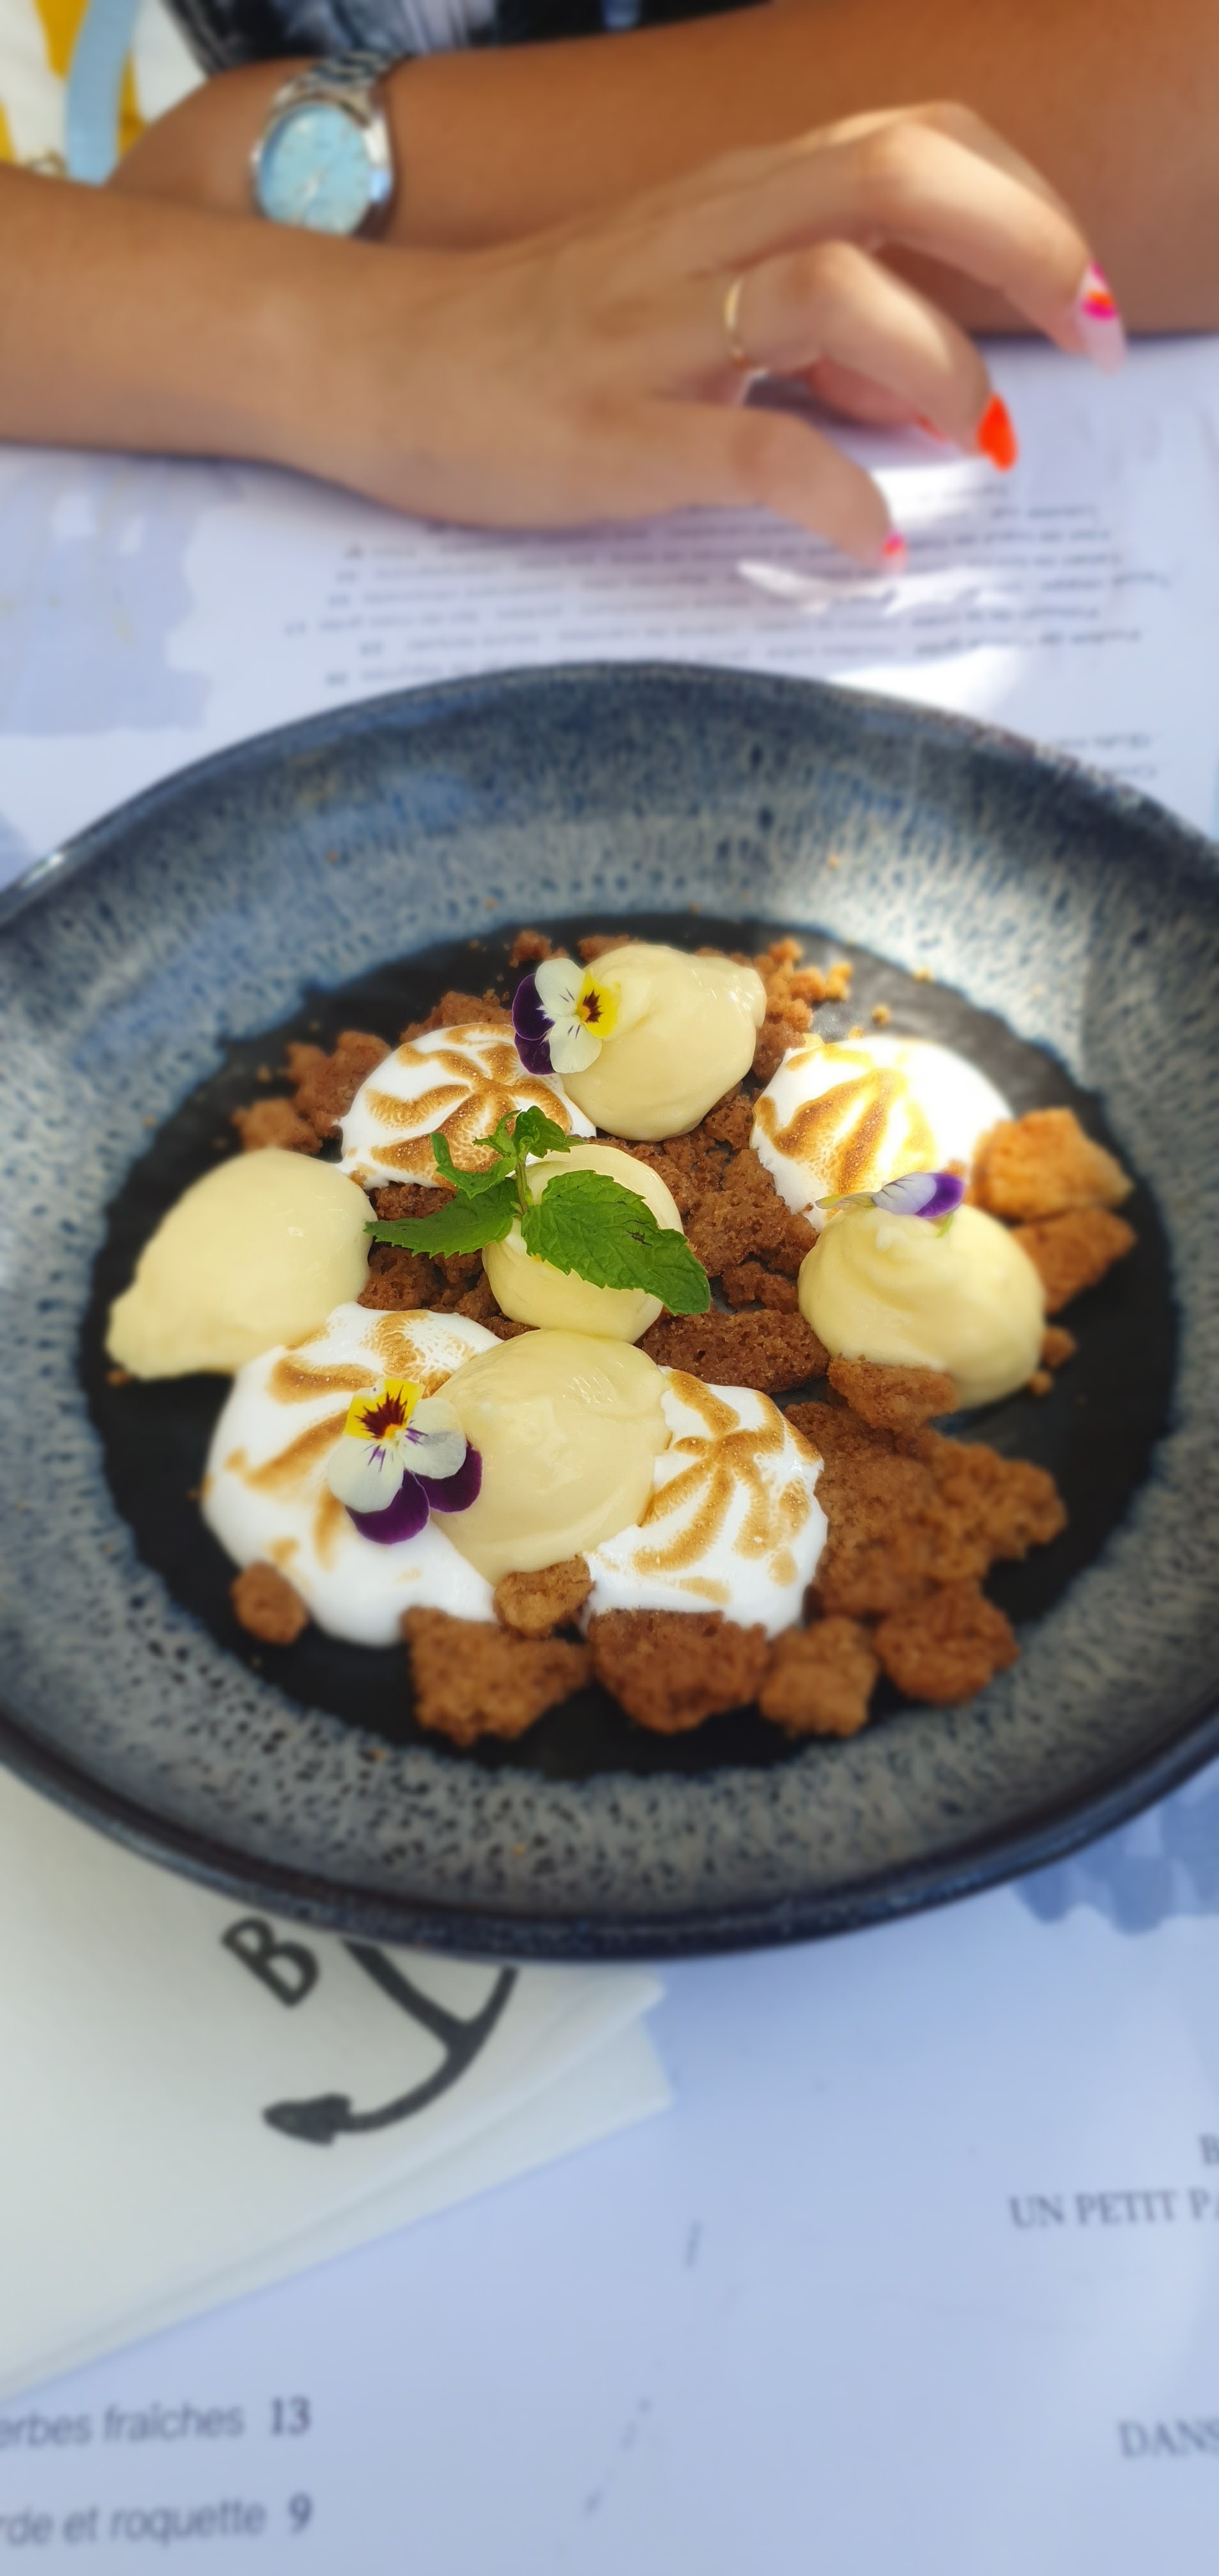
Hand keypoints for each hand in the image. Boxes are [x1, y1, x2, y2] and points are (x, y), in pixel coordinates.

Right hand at [286, 104, 1120, 561]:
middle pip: (896, 174)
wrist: (365, 365)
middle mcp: (701, 238)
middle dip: (1022, 246)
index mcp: (728, 196)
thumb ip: (801, 318)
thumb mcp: (681, 295)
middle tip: (1081, 339)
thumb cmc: (531, 340)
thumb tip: (914, 379)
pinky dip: (838, 499)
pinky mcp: (609, 431)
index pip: (911, 137)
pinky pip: (754, 451)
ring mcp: (652, 332)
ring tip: (969, 445)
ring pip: (833, 289)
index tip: (1073, 283)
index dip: (1018, 193)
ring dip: (936, 368)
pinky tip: (872, 543)